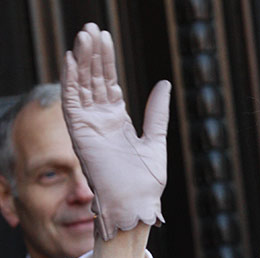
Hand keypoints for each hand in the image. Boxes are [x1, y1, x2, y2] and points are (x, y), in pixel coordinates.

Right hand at [62, 23, 170, 240]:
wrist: (137, 203)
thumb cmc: (147, 182)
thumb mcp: (156, 140)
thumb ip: (156, 112)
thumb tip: (164, 83)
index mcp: (118, 121)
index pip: (108, 83)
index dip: (105, 60)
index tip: (105, 37)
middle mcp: (101, 121)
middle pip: (92, 79)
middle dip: (92, 54)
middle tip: (92, 28)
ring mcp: (89, 126)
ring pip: (81, 86)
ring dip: (81, 61)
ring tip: (84, 35)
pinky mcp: (81, 134)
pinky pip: (71, 103)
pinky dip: (71, 81)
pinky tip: (72, 60)